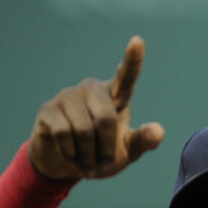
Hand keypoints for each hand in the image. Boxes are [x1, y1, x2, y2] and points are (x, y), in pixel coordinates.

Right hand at [29, 35, 164, 180]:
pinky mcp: (48, 109)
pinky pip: (64, 134)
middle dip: (106, 149)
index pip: (126, 77)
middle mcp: (91, 90)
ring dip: (88, 155)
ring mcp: (68, 96)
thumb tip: (158, 131)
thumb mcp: (127, 152)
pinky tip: (71, 156)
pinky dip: (71, 153)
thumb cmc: (102, 154)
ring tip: (87, 162)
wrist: (66, 165)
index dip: (132, 60)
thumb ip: (142, 141)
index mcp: (115, 97)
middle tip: (103, 164)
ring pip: (84, 130)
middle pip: (105, 119)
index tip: (137, 41)